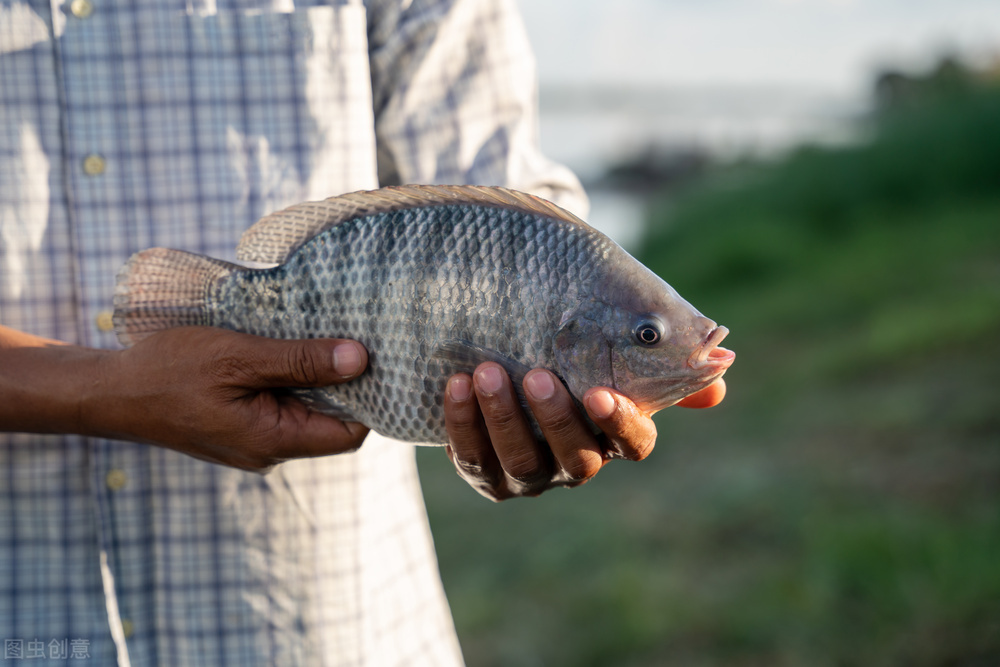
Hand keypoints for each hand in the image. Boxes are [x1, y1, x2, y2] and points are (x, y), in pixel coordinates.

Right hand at [86, 327, 369, 471]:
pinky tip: (287, 350)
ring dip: (315, 378)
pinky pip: (279, 407)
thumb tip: (360, 359)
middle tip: (353, 337)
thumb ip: (301, 360)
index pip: (349, 435)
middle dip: (345, 384)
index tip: (377, 359)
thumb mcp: (239, 356)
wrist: (110, 391)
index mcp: (273, 441)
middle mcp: (269, 450)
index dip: (370, 399)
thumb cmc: (169, 371)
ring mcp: (253, 442)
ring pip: (305, 412)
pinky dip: (289, 380)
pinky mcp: (239, 428)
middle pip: (331, 423)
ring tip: (319, 336)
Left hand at [442, 363, 725, 500]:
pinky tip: (456, 385)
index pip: (634, 443)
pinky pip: (473, 458)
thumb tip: (721, 367)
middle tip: (537, 374)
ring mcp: (531, 473)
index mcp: (616, 434)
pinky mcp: (486, 473)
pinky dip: (463, 423)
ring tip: (486, 372)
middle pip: (577, 458)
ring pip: (522, 461)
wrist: (507, 354)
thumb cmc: (571, 349)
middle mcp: (577, 462)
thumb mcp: (611, 346)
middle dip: (556, 419)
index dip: (620, 424)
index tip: (601, 392)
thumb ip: (657, 356)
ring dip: (503, 418)